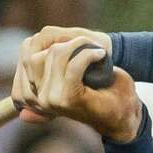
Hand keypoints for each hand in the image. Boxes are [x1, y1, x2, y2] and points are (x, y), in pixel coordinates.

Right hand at [12, 32, 141, 142]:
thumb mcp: (73, 76)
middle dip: (66, 40)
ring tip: (97, 51)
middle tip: (89, 44)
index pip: (27, 52)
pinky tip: (100, 55)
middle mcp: (37, 97)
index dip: (50, 39)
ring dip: (80, 44)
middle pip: (39, 52)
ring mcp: (50, 99)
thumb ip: (51, 71)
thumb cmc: (102, 92)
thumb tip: (28, 91)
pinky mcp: (67, 98)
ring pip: (55, 54)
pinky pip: (73, 65)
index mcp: (33, 92)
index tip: (75, 42)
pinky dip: (89, 55)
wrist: (125, 113)